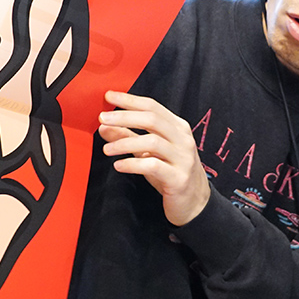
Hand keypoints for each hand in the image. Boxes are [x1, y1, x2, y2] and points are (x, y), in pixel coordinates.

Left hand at [98, 90, 209, 225]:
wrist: (195, 202)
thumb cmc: (171, 173)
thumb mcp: (148, 153)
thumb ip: (128, 137)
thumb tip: (104, 126)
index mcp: (178, 128)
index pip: (152, 106)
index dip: (130, 100)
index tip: (110, 96)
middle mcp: (183, 139)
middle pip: (152, 119)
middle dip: (125, 116)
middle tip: (103, 118)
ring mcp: (183, 159)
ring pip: (152, 142)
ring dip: (125, 142)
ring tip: (107, 149)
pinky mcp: (178, 178)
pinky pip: (153, 166)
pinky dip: (132, 164)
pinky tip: (119, 165)